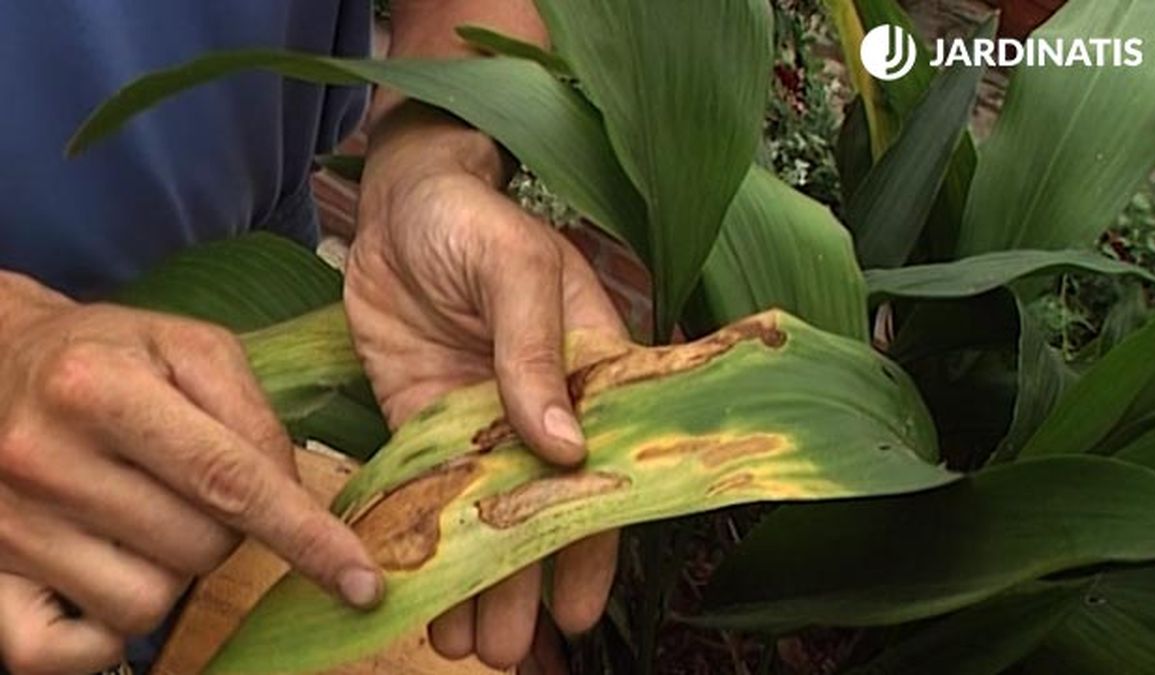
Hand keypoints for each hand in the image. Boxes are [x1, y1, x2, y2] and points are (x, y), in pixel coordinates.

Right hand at [0, 274, 382, 671]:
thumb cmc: (105, 355)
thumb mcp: (186, 347)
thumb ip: (252, 413)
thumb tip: (293, 495)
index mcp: (99, 388)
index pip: (229, 479)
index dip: (306, 536)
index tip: (362, 582)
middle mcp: (42, 460)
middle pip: (198, 549)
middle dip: (223, 529)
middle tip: (188, 488)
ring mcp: (6, 529)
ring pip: (145, 604)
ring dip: (169, 573)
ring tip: (142, 518)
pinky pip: (63, 653)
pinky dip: (102, 634)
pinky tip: (105, 576)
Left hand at [348, 105, 623, 668]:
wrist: (398, 201)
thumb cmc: (475, 219)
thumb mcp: (517, 270)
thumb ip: (536, 353)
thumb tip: (565, 448)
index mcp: (590, 374)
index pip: (604, 474)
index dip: (593, 544)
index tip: (577, 609)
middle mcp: (540, 409)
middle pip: (542, 513)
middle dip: (527, 585)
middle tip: (509, 651)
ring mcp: (479, 422)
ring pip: (484, 517)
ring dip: (477, 581)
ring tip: (466, 646)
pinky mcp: (422, 424)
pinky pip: (426, 494)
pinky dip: (425, 543)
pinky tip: (418, 590)